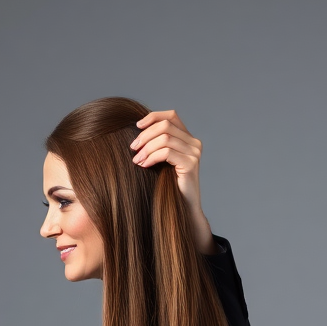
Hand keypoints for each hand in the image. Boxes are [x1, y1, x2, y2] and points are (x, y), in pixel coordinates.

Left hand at [130, 110, 215, 253]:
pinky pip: (167, 152)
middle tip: (132, 148)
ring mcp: (194, 153)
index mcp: (187, 138)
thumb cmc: (167, 187)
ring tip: (136, 160)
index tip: (136, 126)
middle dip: (145, 135)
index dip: (153, 117)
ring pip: (165, 138)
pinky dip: (152, 157)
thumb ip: (155, 147)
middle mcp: (193, 143)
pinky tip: (144, 165)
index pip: (171, 116)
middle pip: (165, 126)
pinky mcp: (190, 164)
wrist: (183, 209)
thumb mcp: (160, 163)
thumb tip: (134, 136)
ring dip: (146, 148)